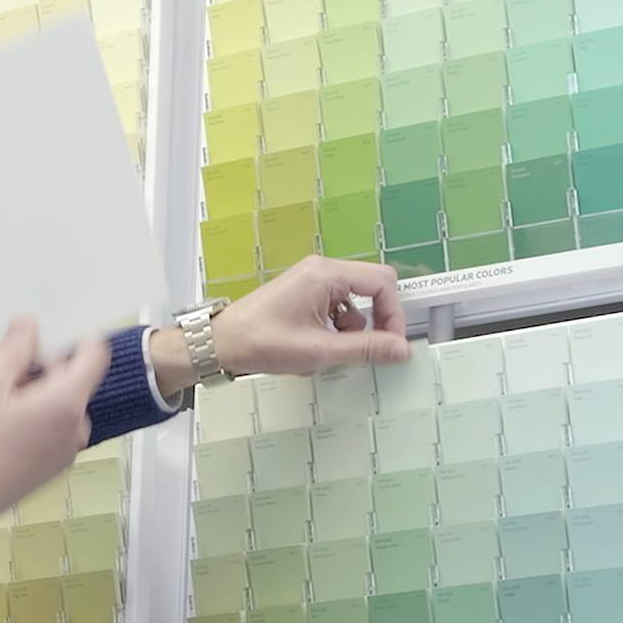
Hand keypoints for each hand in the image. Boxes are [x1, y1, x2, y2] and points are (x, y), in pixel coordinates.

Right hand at [0, 317, 108, 569]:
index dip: (76, 338)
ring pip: (61, 406)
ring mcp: (66, 452)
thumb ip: (14, 350)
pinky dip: (34, 419)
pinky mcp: (53, 468)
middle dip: (43, 369)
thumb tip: (29, 324)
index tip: (49, 333)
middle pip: (73, 381)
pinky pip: (53, 430)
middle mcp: (76, 428)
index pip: (94, 356)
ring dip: (36, 395)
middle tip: (3, 371)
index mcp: (67, 403)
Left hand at [218, 255, 414, 376]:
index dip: (394, 314)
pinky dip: (337, 329)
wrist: (222, 343)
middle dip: (376, 320)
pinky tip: (319, 347)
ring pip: (355, 302)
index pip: (382, 282)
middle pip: (371, 288)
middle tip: (375, 349)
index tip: (393, 343)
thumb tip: (400, 349)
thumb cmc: (261, 341)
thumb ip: (365, 348)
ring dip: (354, 329)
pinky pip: (337, 307)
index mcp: (326, 274)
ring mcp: (312, 281)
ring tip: (333, 351)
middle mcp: (321, 271)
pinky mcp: (305, 295)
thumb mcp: (320, 350)